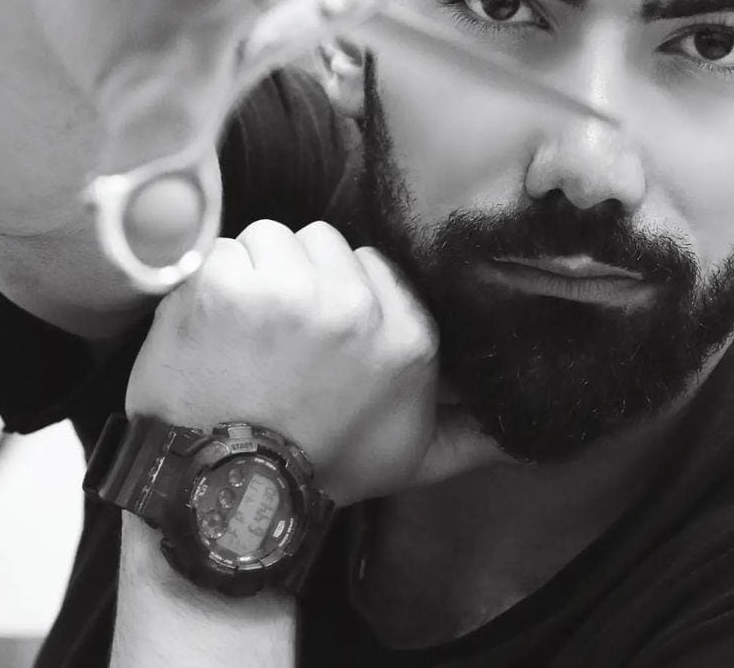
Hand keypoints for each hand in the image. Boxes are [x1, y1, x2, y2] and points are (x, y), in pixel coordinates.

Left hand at [125, 221, 504, 506]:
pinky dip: (207, 282)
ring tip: (242, 333)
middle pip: (321, 240)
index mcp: (406, 336)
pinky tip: (209, 329)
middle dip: (300, 277)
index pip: (371, 260)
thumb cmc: (319, 469)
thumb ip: (472, 435)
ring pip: (271, 237)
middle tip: (279, 336)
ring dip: (254, 273)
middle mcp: (354, 308)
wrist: (227, 496)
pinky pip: (221, 249)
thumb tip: (526, 435)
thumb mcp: (413, 458)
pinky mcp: (226, 287)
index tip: (320, 330)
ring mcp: (287, 293)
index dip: (340, 291)